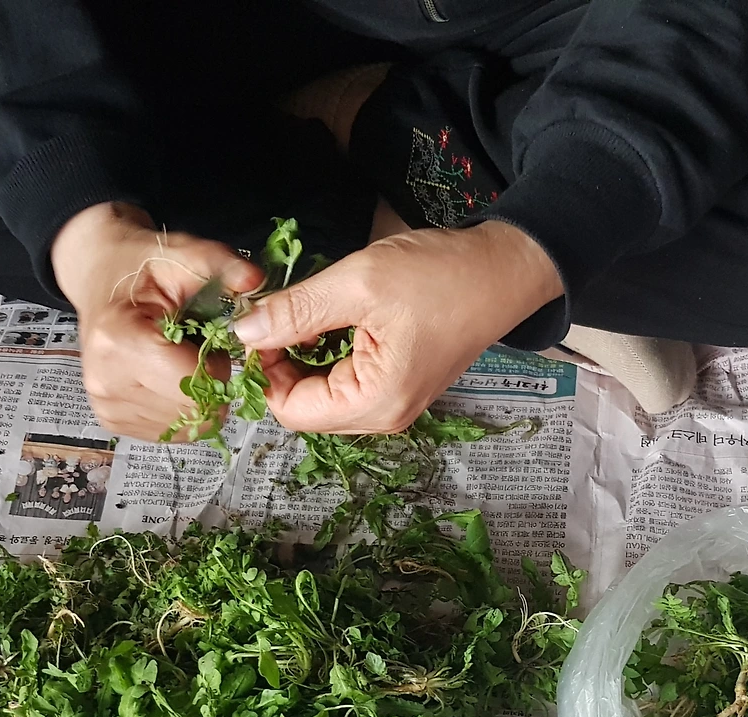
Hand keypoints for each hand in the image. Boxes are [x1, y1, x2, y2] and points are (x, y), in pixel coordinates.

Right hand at [51, 202, 262, 440]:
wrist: (98, 276)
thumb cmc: (140, 267)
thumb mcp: (181, 254)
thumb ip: (220, 265)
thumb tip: (254, 281)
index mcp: (120, 341)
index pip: (196, 382)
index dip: (218, 363)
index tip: (207, 337)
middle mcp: (107, 382)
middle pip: (194, 409)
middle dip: (211, 382)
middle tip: (196, 348)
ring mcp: (107, 407)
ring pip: (187, 426)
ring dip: (197, 396)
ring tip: (178, 359)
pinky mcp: (112, 421)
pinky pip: (172, 431)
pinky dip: (182, 408)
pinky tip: (168, 376)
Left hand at [231, 221, 562, 433]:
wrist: (504, 269)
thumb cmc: (442, 275)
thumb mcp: (360, 282)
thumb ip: (297, 311)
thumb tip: (243, 332)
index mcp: (376, 402)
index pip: (291, 411)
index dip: (265, 369)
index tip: (262, 324)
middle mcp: (384, 417)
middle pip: (304, 409)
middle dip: (283, 365)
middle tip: (282, 314)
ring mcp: (393, 406)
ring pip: (322, 396)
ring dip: (304, 359)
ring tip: (312, 313)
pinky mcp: (398, 388)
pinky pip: (345, 384)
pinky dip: (327, 356)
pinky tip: (334, 321)